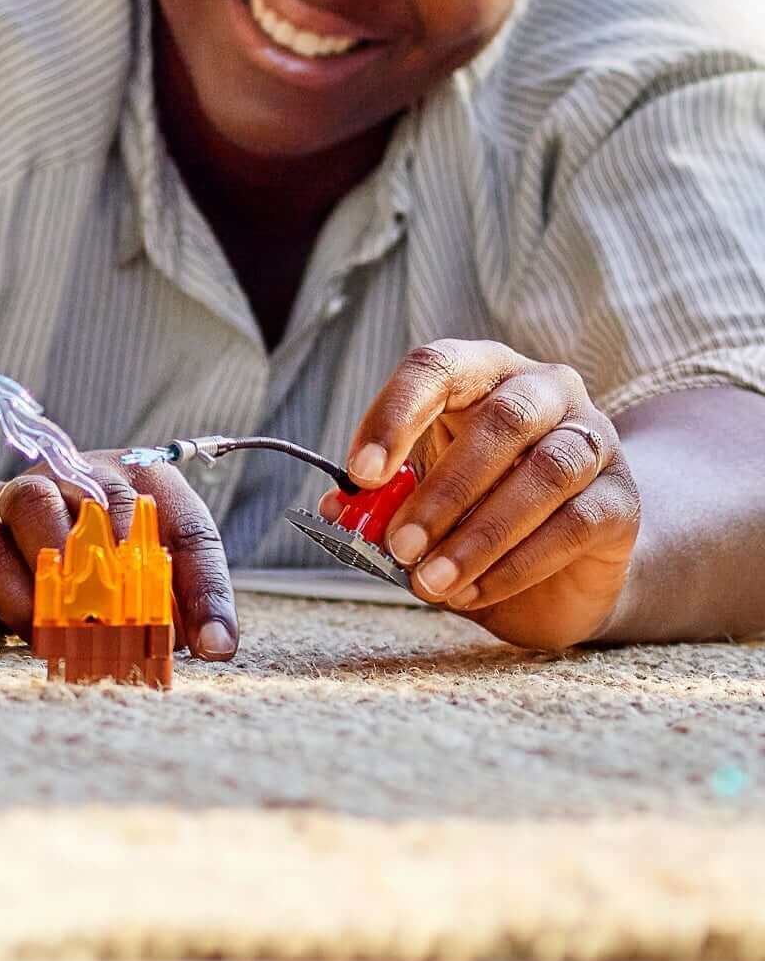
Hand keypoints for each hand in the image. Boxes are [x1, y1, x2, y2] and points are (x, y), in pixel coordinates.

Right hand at [0, 453, 238, 660]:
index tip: (215, 647)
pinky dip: (20, 597)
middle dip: (133, 576)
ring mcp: (20, 494)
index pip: (187, 525)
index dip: (205, 588)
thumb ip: (173, 604)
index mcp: (138, 481)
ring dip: (64, 574)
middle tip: (144, 637)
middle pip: (111, 501)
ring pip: (37, 507)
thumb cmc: (80, 567)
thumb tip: (212, 645)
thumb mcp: (136, 583)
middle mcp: (80, 473)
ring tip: (84, 629)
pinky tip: (38, 631)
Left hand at [342, 339, 639, 648]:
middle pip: (501, 422)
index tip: (360, 474)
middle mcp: (544, 390)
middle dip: (442, 490)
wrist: (567, 560)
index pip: (436, 367)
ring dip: (480, 534)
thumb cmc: (477, 507)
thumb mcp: (420, 497)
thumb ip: (382, 498)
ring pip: (544, 473)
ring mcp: (593, 440)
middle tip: (398, 547)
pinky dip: (517, 563)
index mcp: (480, 372)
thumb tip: (337, 508)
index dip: (395, 415)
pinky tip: (474, 593)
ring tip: (432, 581)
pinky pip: (575, 524)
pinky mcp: (622, 499)